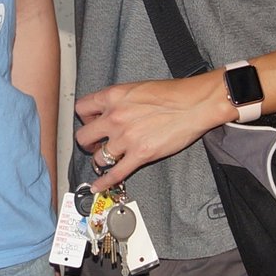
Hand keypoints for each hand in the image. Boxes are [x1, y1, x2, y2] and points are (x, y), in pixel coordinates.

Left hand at [73, 75, 229, 190]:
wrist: (194, 104)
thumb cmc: (172, 94)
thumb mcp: (137, 88)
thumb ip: (118, 100)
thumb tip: (108, 110)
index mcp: (113, 97)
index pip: (81, 109)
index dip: (85, 118)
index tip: (89, 122)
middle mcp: (115, 118)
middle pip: (83, 136)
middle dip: (87, 142)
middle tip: (94, 143)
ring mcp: (126, 138)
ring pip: (98, 157)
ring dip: (101, 159)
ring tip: (107, 158)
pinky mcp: (140, 155)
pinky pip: (115, 174)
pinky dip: (103, 183)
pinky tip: (98, 186)